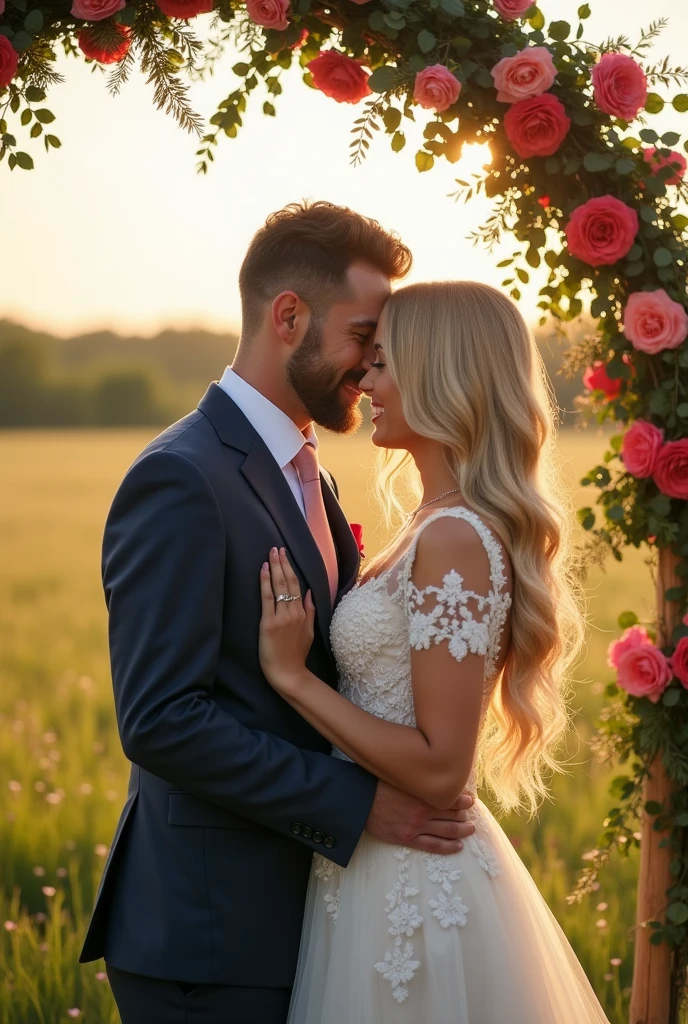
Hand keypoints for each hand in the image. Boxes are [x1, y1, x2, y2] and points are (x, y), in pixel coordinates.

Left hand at [259, 547, 314, 692]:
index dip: (290, 568)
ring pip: (279, 587)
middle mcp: (294, 612)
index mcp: (303, 614)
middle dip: (282, 563)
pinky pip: (267, 598)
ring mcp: (282, 617)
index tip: (285, 555)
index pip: (296, 586)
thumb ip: (310, 611)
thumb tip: (308, 593)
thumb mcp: (309, 632)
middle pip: (288, 582)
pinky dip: (265, 581)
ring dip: (275, 567)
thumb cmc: (296, 654)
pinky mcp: (268, 623)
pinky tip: (264, 569)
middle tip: (277, 548)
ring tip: (271, 553)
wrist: (288, 673)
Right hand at [365, 780, 475, 855]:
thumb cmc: (378, 784)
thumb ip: (418, 778)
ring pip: (448, 830)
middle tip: (472, 814)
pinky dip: (449, 847)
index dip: (464, 799)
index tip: (470, 799)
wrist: (360, 802)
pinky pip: (434, 845)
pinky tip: (459, 846)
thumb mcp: (401, 776)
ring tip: (471, 829)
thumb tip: (433, 773)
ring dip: (462, 830)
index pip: (451, 797)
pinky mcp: (408, 838)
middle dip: (465, 814)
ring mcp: (417, 826)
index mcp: (422, 793)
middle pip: (453, 814)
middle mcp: (423, 810)